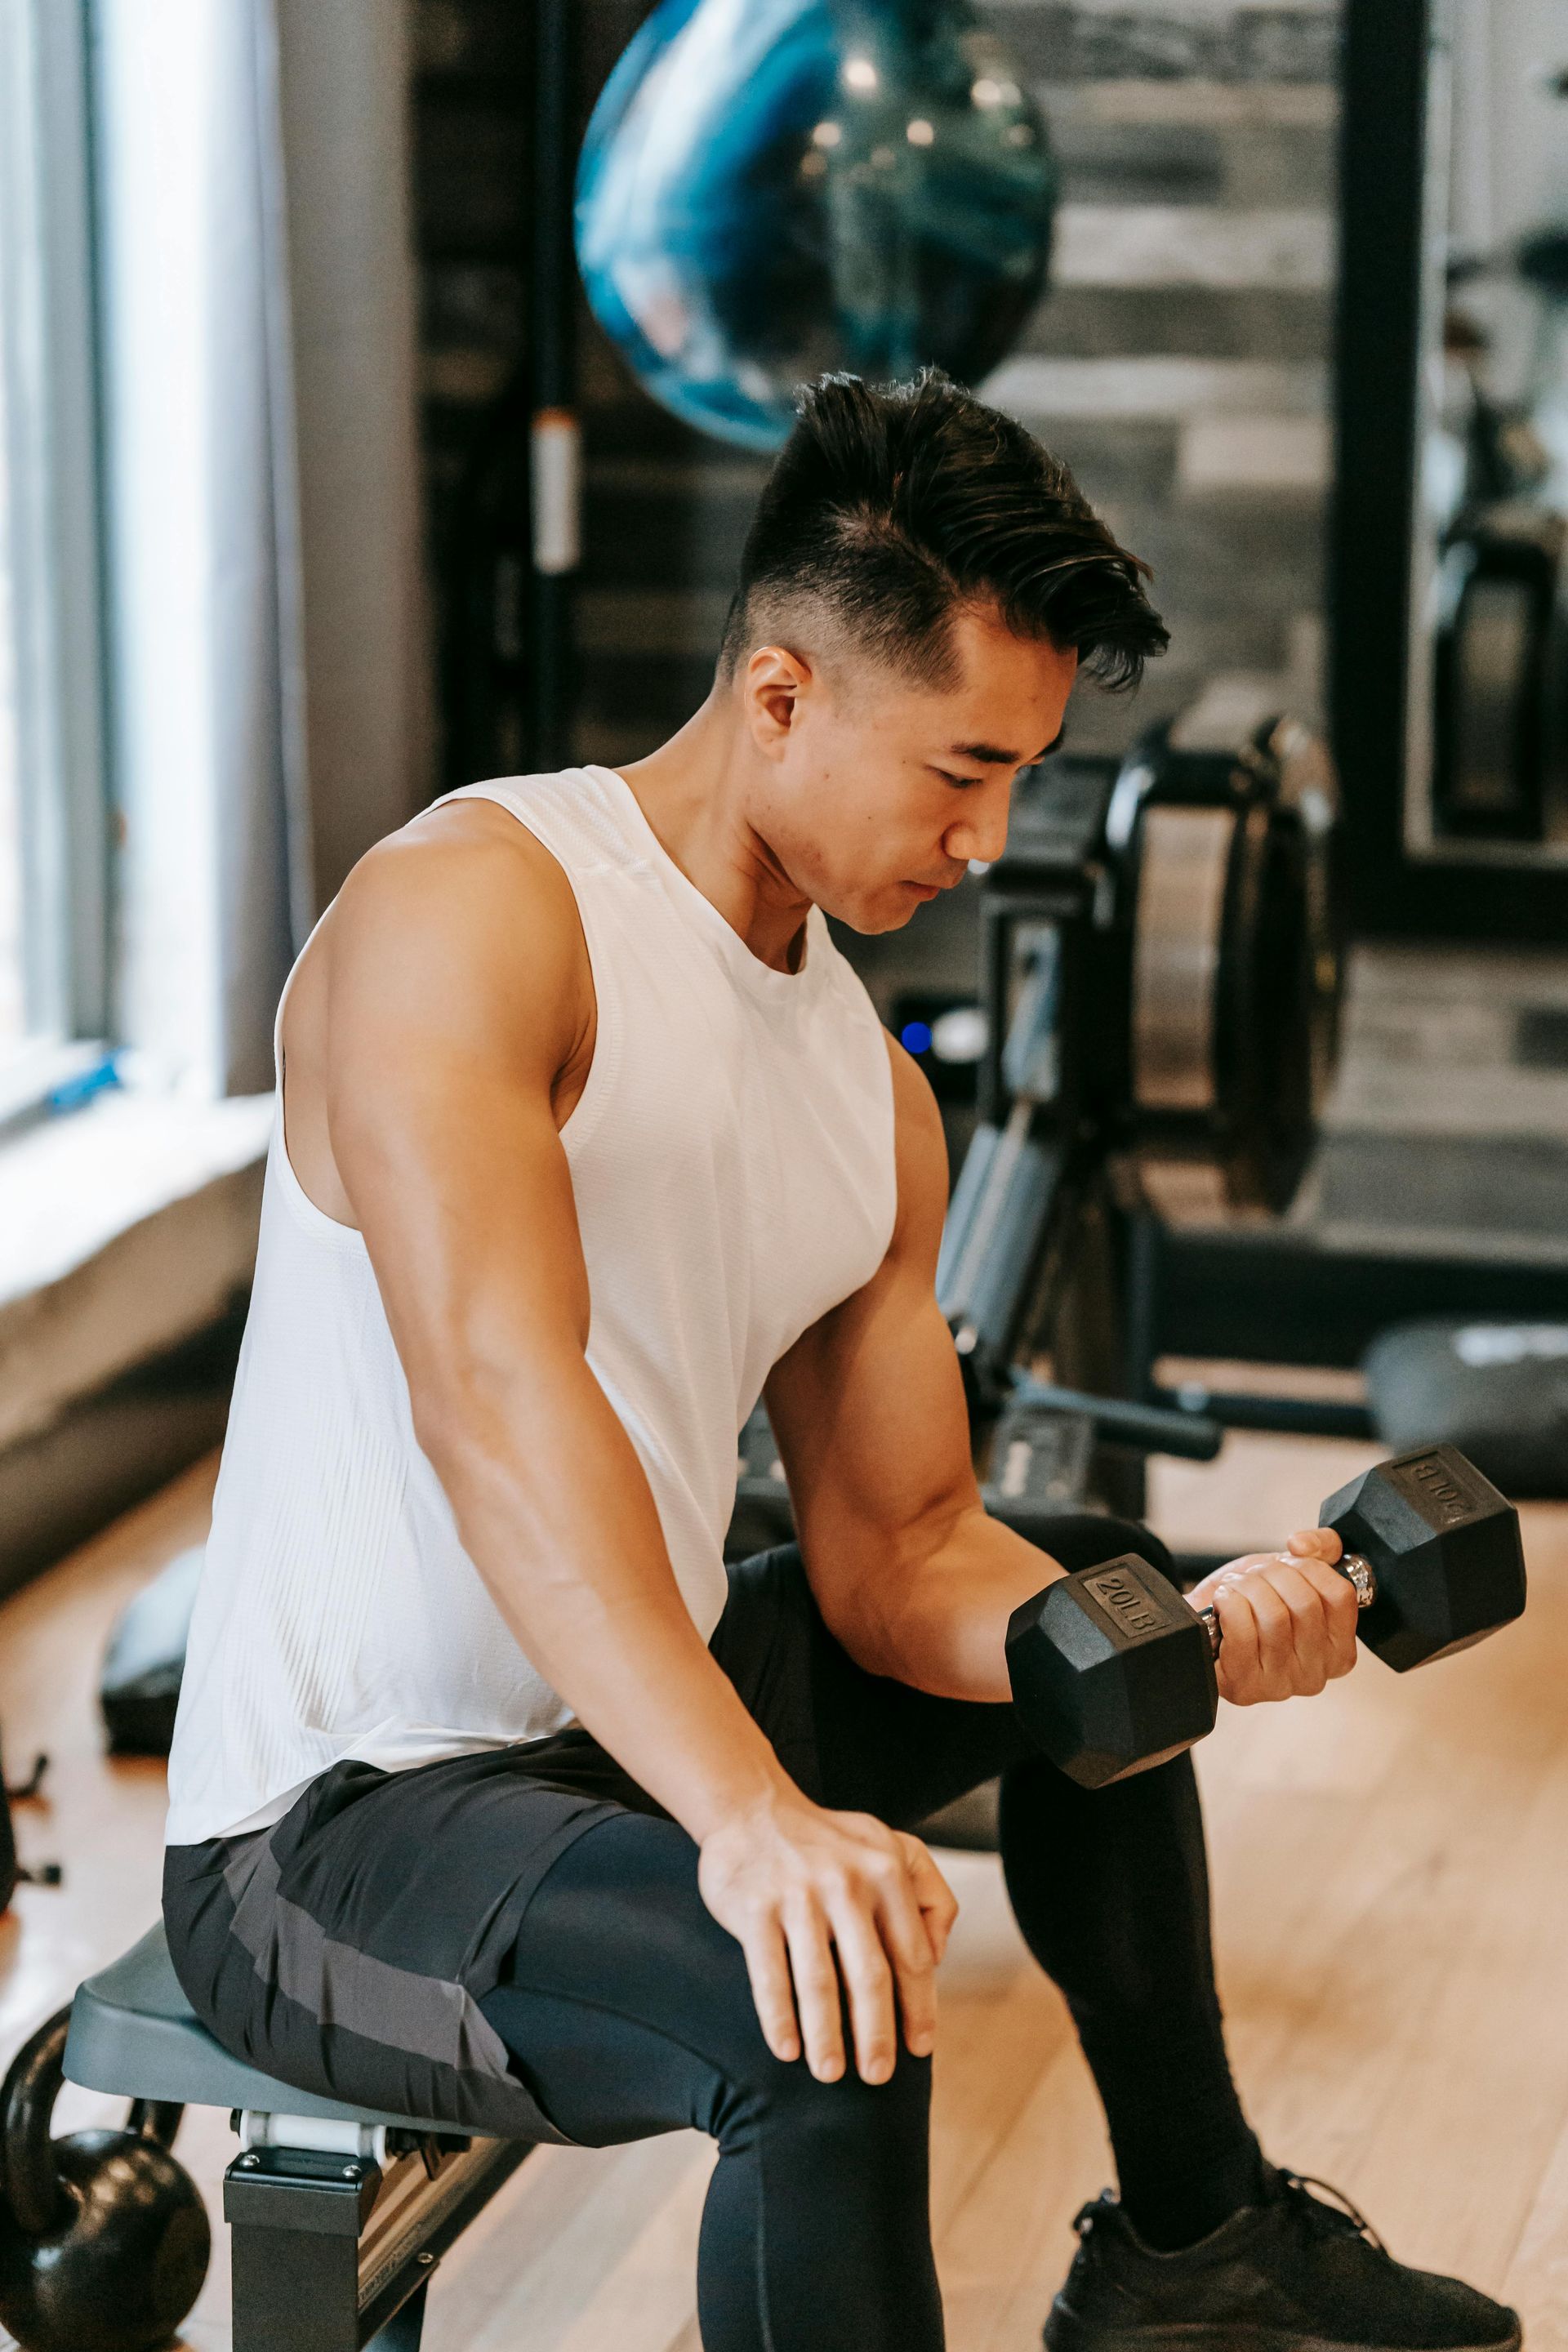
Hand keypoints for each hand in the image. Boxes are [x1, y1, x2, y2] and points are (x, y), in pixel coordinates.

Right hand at [697, 1791, 958, 2085]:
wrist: (752, 1807)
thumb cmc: (830, 1842)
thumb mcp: (891, 1846)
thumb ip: (929, 1894)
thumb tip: (937, 1956)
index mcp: (887, 1871)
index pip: (912, 1954)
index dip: (919, 2007)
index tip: (920, 2049)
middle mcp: (846, 1883)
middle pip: (870, 1975)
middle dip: (877, 2033)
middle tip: (878, 2076)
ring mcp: (798, 1895)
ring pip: (818, 1981)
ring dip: (827, 2036)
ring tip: (831, 2074)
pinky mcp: (755, 1907)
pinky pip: (770, 1973)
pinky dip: (779, 2017)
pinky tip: (786, 2049)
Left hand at [1187, 1527, 1358, 1705]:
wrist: (1203, 1624)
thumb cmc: (1251, 1603)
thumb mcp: (1293, 1568)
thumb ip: (1321, 1546)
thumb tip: (1302, 1545)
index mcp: (1338, 1651)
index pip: (1340, 1595)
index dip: (1309, 1567)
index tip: (1288, 1565)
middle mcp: (1315, 1676)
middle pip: (1304, 1603)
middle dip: (1271, 1574)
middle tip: (1255, 1576)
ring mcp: (1280, 1686)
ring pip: (1273, 1615)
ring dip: (1246, 1588)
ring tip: (1237, 1589)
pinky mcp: (1244, 1687)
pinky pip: (1242, 1632)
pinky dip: (1228, 1603)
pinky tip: (1222, 1604)